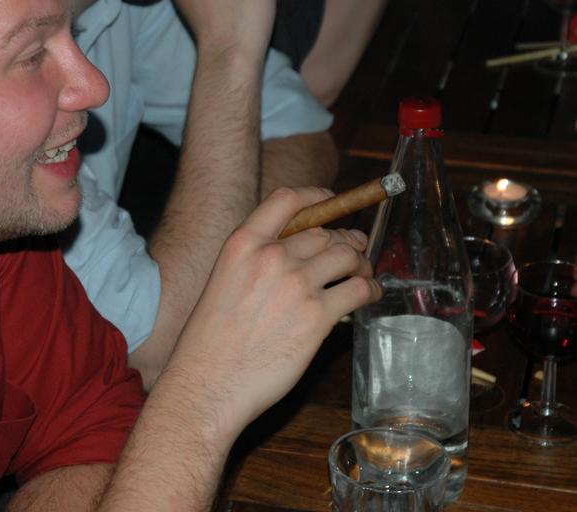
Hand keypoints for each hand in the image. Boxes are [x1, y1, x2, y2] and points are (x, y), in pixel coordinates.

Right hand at [159, 187, 379, 448]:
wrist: (209, 381)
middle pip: (324, 232)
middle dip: (345, 240)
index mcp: (242, 243)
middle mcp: (271, 256)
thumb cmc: (210, 341)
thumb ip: (256, 260)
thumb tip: (295, 254)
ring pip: (347, 257)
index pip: (288, 200)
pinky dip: (369, 289)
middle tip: (354, 252)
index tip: (330, 201)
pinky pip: (358, 290)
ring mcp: (296, 284)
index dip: (316, 196)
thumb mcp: (224, 280)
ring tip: (362, 274)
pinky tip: (367, 295)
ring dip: (360, 264)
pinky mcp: (317, 315)